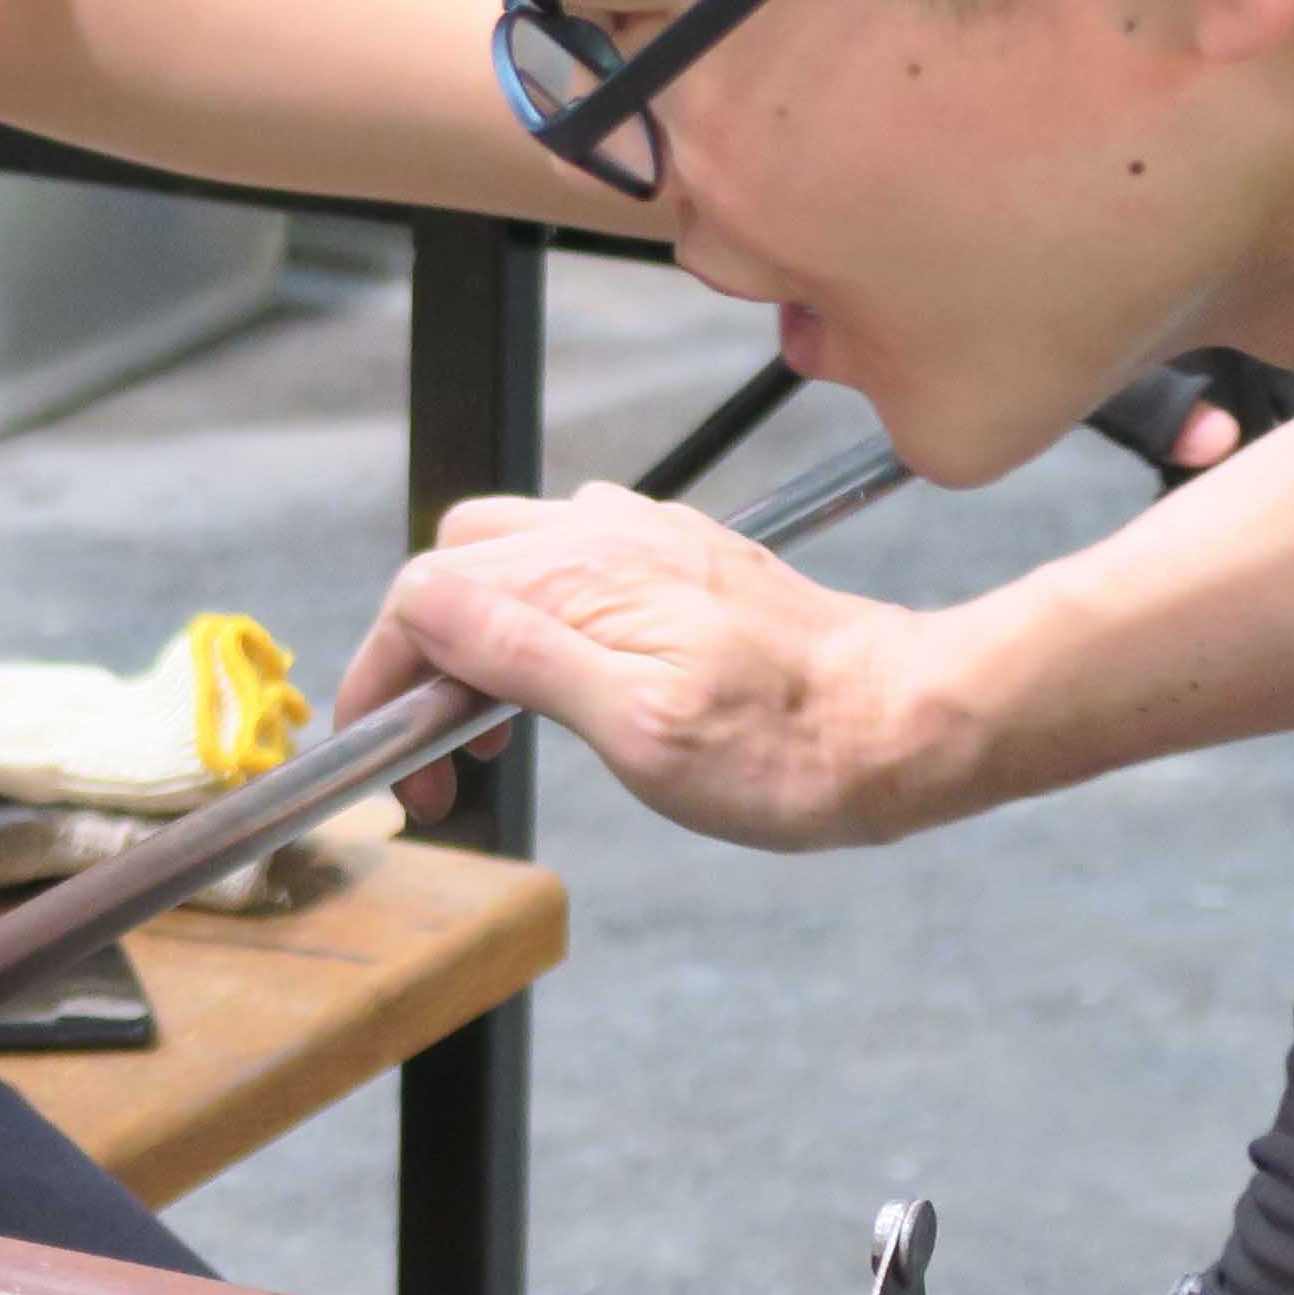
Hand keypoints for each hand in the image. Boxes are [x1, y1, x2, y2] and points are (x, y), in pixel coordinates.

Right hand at [337, 484, 950, 852]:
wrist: (911, 722)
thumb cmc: (788, 749)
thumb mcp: (638, 728)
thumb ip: (521, 655)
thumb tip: (422, 609)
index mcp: (581, 578)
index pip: (422, 596)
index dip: (383, 678)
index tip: (389, 758)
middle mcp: (604, 536)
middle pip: (452, 566)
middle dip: (422, 655)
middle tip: (447, 752)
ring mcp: (645, 538)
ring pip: (506, 555)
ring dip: (477, 631)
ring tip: (500, 721)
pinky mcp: (681, 555)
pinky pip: (571, 555)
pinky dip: (539, 612)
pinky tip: (569, 674)